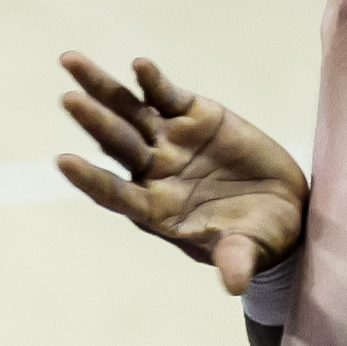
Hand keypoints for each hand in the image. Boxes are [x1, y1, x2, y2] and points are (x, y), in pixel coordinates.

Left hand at [56, 54, 305, 295]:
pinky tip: (138, 65)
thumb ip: (236, 260)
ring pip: (128, 111)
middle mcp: (154, 172)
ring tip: (68, 61)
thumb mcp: (249, 251)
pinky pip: (166, 95)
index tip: (62, 162)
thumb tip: (235, 284)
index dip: (89, 179)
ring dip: (101, 88)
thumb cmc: (259, 239)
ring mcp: (170, 142)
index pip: (113, 193)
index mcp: (154, 209)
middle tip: (68, 100)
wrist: (284, 209)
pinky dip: (152, 81)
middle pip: (114, 143)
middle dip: (92, 121)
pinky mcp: (195, 117)